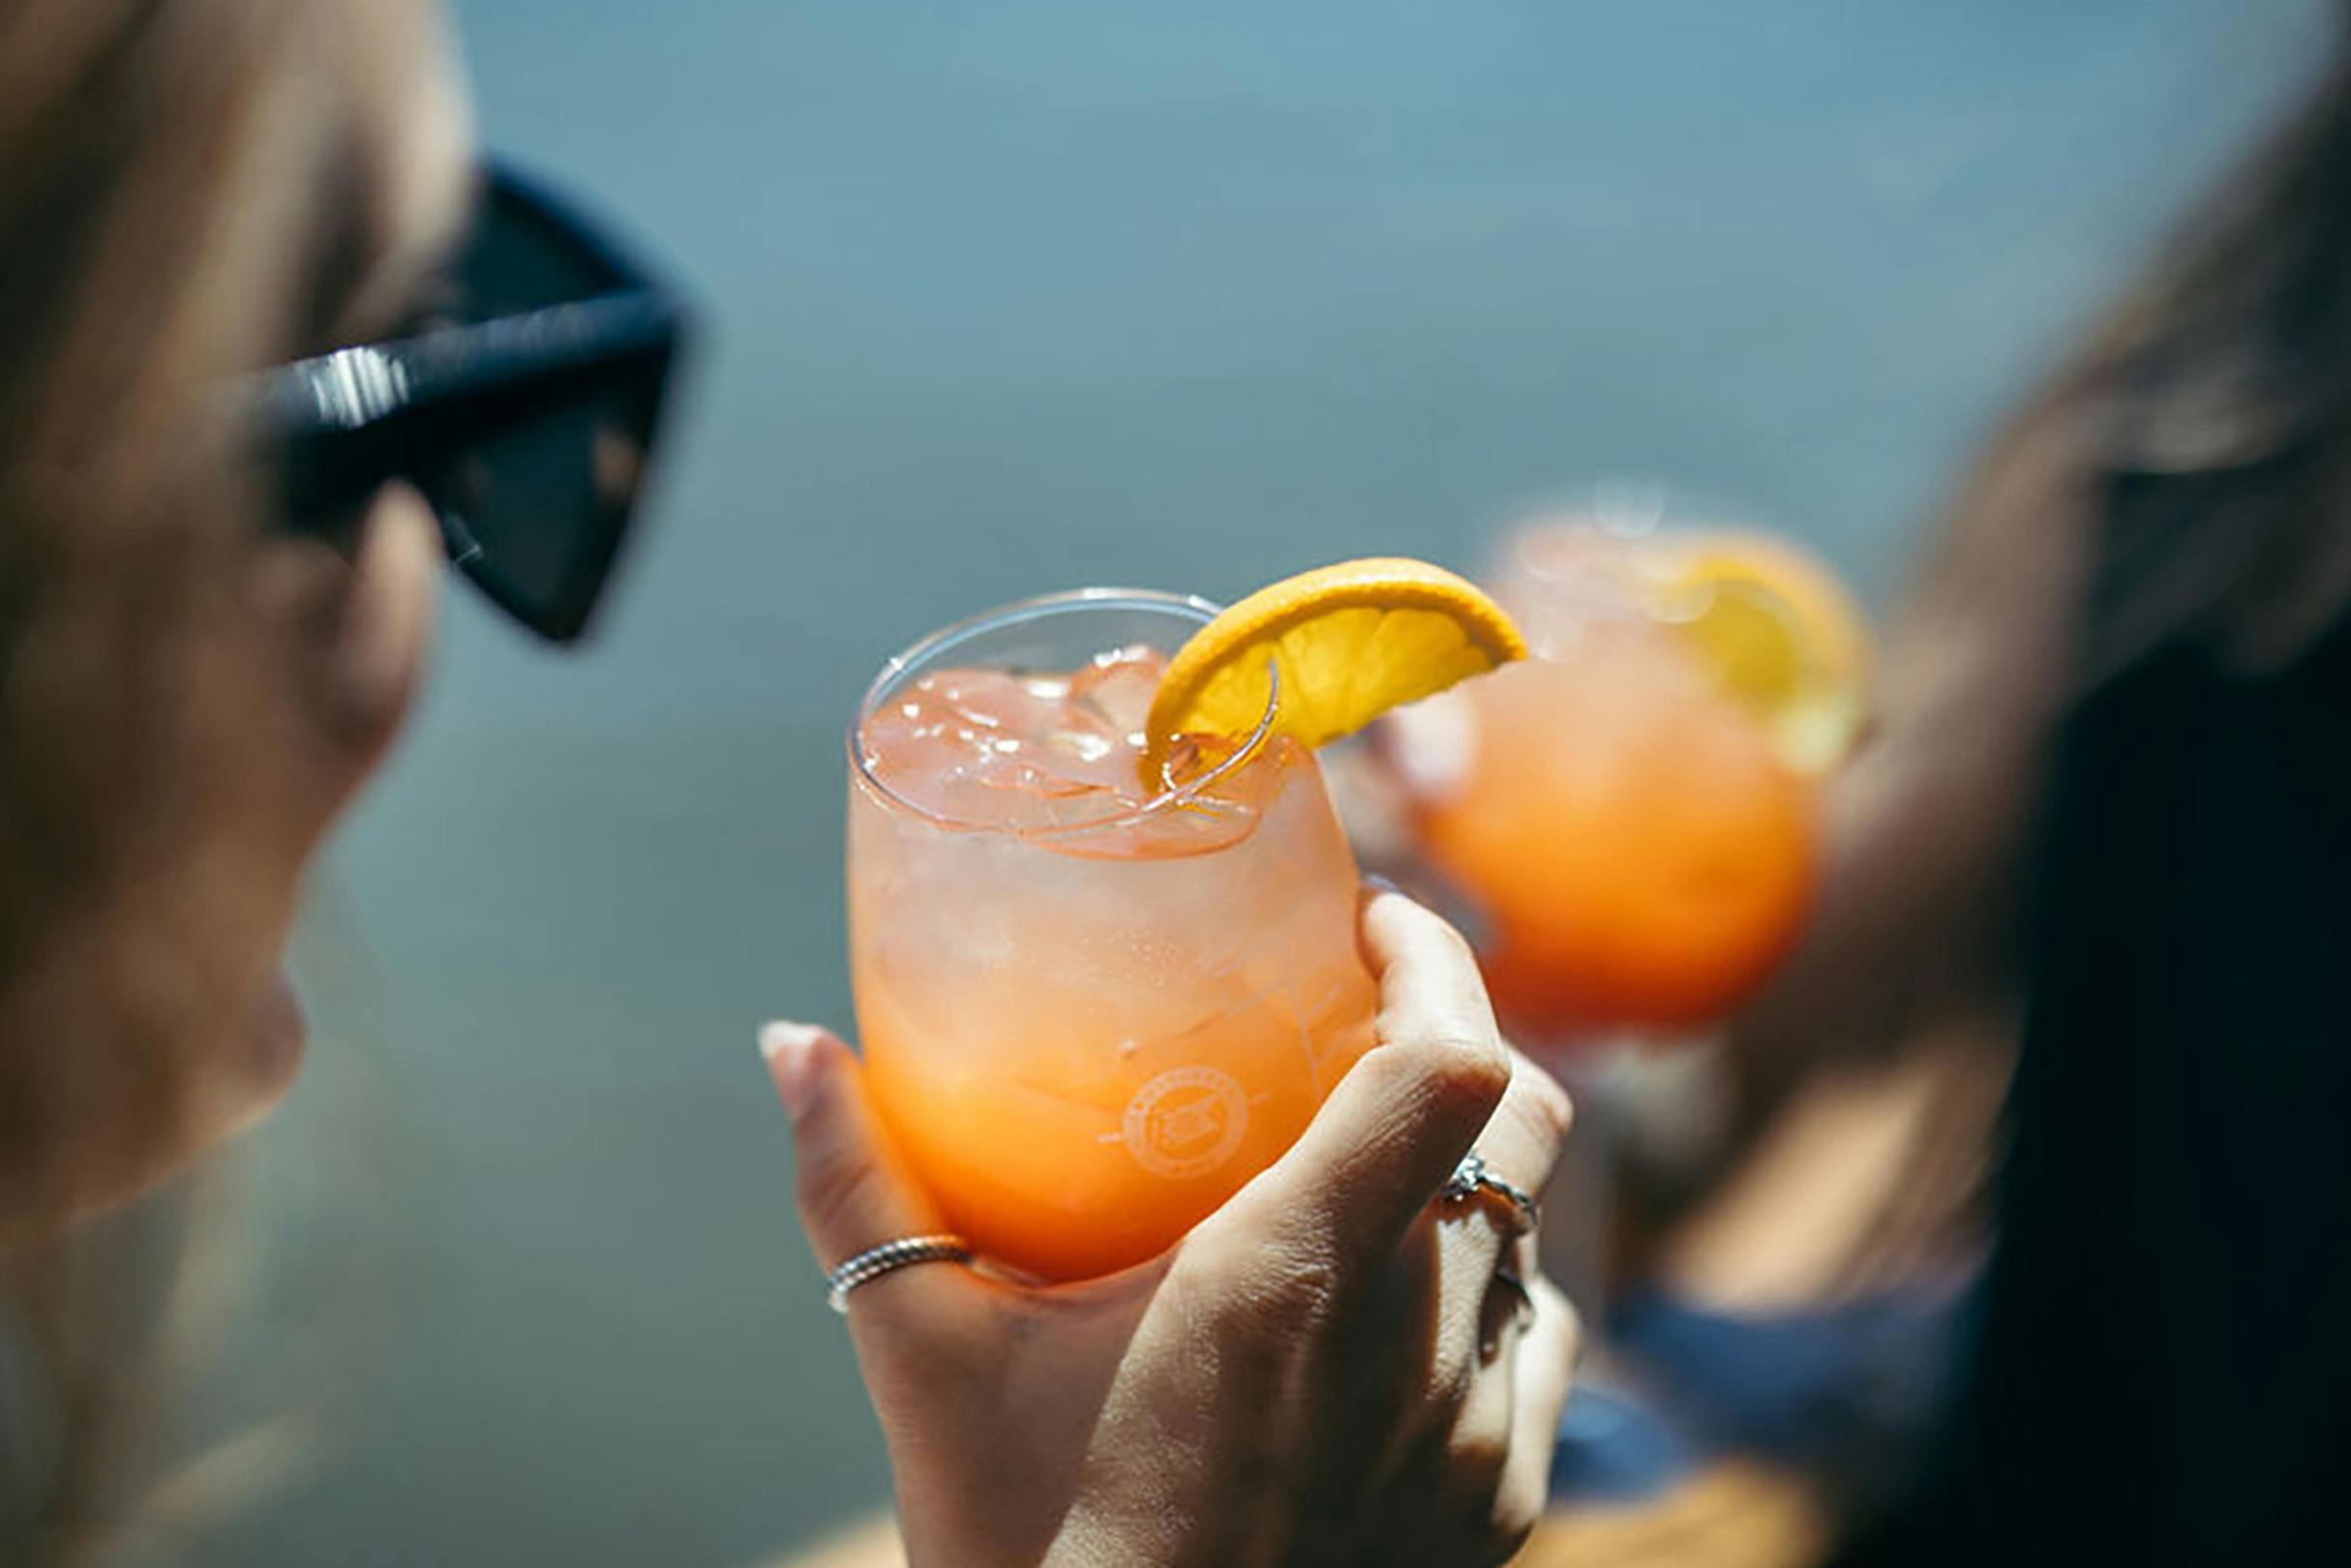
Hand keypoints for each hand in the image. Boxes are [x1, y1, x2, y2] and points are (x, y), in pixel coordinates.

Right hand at [762, 889, 1577, 1567]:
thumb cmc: (1026, 1558)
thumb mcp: (930, 1365)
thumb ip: (860, 1188)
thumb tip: (790, 1047)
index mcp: (1289, 1277)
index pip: (1450, 1061)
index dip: (1437, 958)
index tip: (1372, 921)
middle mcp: (1420, 1343)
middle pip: (1527, 1124)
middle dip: (1460, 1039)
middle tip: (1359, 1022)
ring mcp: (1478, 1435)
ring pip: (1536, 1240)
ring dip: (1469, 1179)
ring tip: (1365, 1175)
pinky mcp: (1498, 1512)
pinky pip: (1538, 1353)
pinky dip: (1487, 1301)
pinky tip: (1393, 1322)